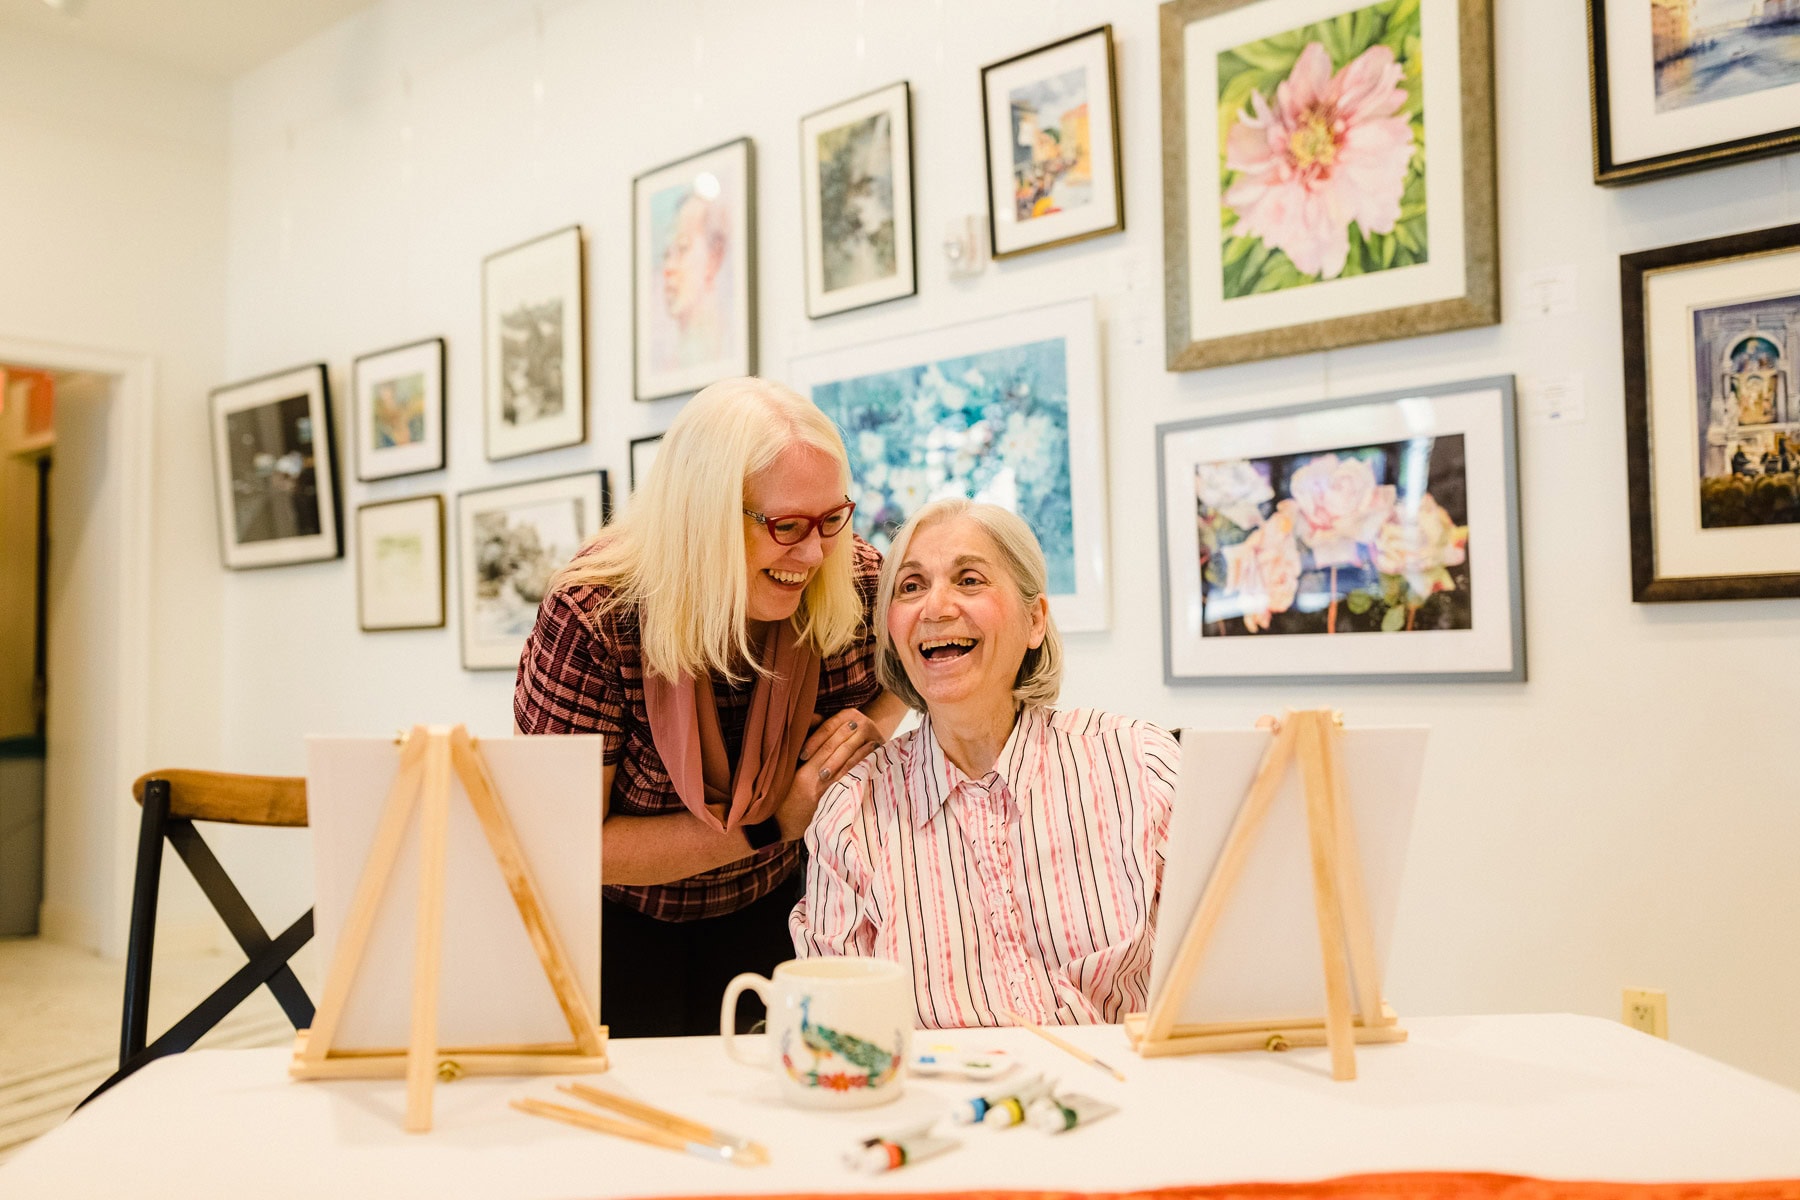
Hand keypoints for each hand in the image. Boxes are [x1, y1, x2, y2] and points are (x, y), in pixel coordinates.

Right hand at [775, 708, 883, 840]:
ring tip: (872, 742)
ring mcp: (825, 795)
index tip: (849, 721)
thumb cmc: (780, 797)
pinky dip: (859, 774)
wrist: (776, 827)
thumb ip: (801, 756)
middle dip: (850, 739)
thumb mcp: (786, 775)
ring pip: (846, 770)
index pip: (824, 747)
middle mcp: (815, 782)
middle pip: (837, 755)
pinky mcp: (831, 806)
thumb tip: (814, 732)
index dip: (838, 733)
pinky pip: (848, 786)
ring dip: (860, 755)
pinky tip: (869, 765)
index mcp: (803, 773)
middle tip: (862, 725)